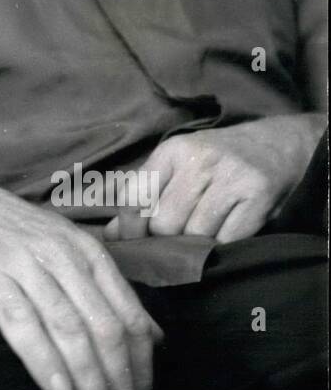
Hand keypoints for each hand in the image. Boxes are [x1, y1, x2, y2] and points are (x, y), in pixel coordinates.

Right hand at [0, 174, 162, 389]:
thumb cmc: (12, 233)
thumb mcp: (67, 249)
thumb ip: (108, 291)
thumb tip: (156, 338)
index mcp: (88, 253)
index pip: (129, 316)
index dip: (140, 367)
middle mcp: (62, 256)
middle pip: (103, 327)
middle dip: (119, 381)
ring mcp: (24, 263)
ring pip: (68, 328)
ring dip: (89, 380)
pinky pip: (20, 321)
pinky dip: (42, 358)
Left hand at [104, 114, 324, 245]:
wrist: (278, 144)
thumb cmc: (217, 160)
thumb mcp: (177, 165)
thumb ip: (144, 196)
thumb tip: (111, 235)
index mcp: (171, 150)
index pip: (134, 198)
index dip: (129, 230)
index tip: (131, 246)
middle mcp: (199, 160)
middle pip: (164, 223)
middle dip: (165, 240)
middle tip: (173, 242)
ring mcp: (231, 177)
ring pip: (194, 234)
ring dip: (195, 245)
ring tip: (201, 235)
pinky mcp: (258, 195)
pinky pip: (227, 239)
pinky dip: (222, 245)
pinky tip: (225, 232)